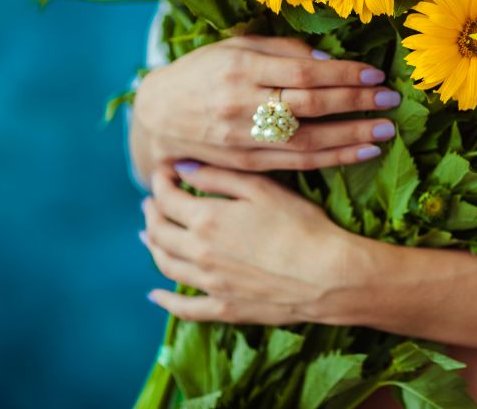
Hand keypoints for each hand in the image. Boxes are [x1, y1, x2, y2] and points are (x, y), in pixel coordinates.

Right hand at [131, 35, 401, 177]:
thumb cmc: (202, 73)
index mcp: (240, 68)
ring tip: (386, 131)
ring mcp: (243, 139)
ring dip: (352, 137)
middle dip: (356, 103)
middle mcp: (242, 104)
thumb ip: (281, 51)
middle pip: (310, 105)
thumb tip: (329, 60)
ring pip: (307, 140)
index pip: (303, 72)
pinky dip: (332, 159)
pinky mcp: (247, 164)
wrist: (157, 117)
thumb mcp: (234, 48)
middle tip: (392, 101)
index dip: (343, 74)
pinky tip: (361, 153)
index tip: (375, 74)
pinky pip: (297, 163)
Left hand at [141, 163, 360, 324]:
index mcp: (206, 219)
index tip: (164, 174)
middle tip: (152, 202)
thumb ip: (219, 177)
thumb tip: (183, 169)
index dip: (160, 183)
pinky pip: (185, 308)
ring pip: (166, 265)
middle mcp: (199, 253)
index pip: (167, 199)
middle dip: (153, 212)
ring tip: (149, 235)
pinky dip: (166, 302)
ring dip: (153, 247)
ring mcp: (209, 284)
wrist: (327, 275)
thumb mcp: (263, 189)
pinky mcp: (224, 308)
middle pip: (160, 232)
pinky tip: (155, 296)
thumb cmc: (301, 225)